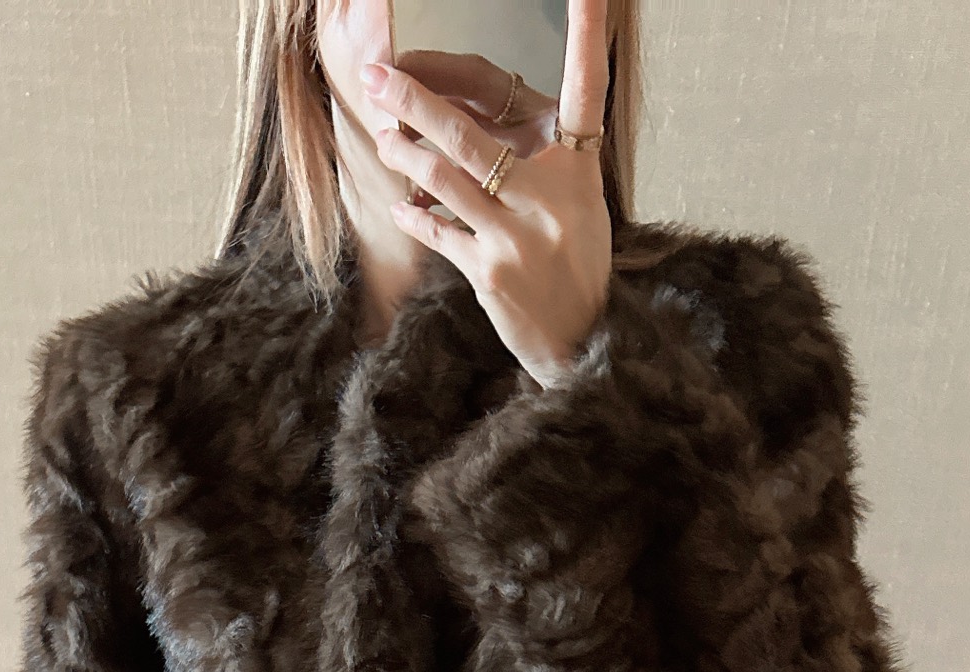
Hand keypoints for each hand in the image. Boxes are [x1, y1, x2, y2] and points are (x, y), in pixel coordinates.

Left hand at [361, 0, 613, 388]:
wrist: (583, 338)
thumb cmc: (574, 263)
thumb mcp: (576, 201)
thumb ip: (534, 161)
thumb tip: (465, 127)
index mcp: (579, 167)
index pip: (586, 89)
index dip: (589, 36)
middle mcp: (550, 195)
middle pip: (469, 133)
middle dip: (416, 99)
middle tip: (379, 75)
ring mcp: (516, 235)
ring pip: (443, 178)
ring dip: (404, 154)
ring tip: (384, 137)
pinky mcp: (490, 272)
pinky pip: (438, 231)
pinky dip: (415, 215)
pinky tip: (400, 203)